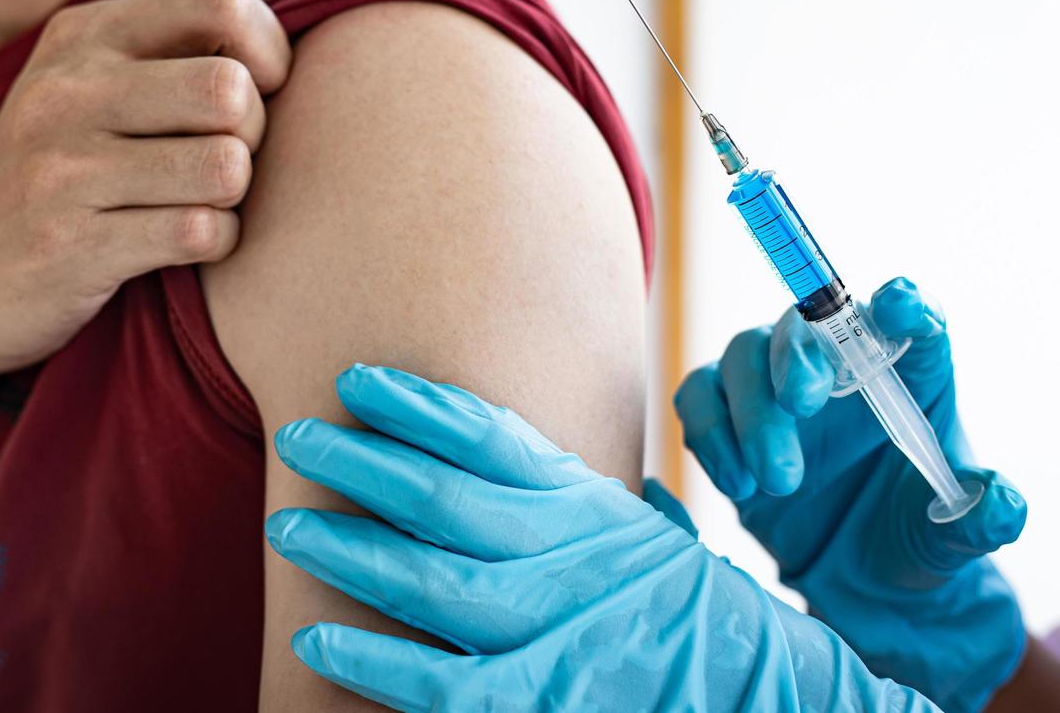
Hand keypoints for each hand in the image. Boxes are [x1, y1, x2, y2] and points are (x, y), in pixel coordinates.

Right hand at [0, 0, 302, 379]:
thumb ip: (200, 22)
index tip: (259, 93)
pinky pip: (201, 234)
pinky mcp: (68, 245)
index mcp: (86, 33)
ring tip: (200, 200)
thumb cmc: (61, 170)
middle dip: (256, 132)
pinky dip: (214, 244)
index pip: (225, 5)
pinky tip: (182, 243)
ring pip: (226, 167)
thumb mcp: (109, 77)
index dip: (272, 53)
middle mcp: (67, 89)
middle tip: (228, 157)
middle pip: (232, 89)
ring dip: (234, 196)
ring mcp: (60, 168)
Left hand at [265, 365, 937, 712]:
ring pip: (434, 581)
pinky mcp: (550, 701)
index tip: (356, 379)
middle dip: (363, 463)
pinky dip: (378, 663)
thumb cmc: (702, 616)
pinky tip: (318, 642)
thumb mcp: (657, 538)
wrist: (773, 695)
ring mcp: (559, 631)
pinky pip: (446, 684)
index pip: (493, 439)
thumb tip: (570, 466)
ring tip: (287, 523)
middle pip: (446, 497)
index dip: (417, 405)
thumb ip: (603, 501)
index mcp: (592, 508)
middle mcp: (571, 558)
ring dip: (351, 550)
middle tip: (297, 434)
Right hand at [675, 277, 1025, 711]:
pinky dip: (709, 434)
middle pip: (807, 323)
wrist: (854, 582)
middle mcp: (837, 362)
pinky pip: (699, 396)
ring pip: (744, 354)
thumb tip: (999, 498)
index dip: (905, 304)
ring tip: (776, 482)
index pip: (909, 314)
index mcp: (908, 370)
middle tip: (800, 406)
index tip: (903, 311)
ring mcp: (775, 382)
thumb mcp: (954, 539)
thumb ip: (980, 520)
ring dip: (753, 412)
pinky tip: (737, 485)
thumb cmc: (912, 537)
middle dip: (798, 357)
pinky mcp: (726, 414)